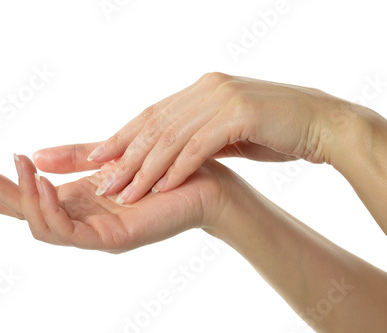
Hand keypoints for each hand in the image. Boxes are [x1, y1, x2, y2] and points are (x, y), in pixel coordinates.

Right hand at [0, 146, 234, 252]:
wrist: (202, 182)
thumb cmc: (159, 168)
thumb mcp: (106, 157)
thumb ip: (72, 157)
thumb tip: (33, 155)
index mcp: (78, 201)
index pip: (26, 197)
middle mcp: (80, 219)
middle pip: (23, 213)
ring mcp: (92, 233)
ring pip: (39, 226)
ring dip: (22, 196)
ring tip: (16, 165)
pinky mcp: (110, 238)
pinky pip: (67, 231)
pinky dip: (48, 207)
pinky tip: (41, 181)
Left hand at [81, 72, 355, 203]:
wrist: (320, 122)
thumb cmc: (274, 128)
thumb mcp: (228, 129)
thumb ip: (199, 134)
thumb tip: (171, 152)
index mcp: (200, 90)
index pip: (151, 116)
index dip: (120, 137)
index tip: (95, 158)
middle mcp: (206, 89)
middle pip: (153, 126)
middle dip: (123, 157)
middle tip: (100, 181)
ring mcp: (222, 99)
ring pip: (170, 137)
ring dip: (144, 169)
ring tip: (123, 194)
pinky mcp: (240, 115)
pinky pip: (199, 146)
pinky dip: (177, 169)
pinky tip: (161, 189)